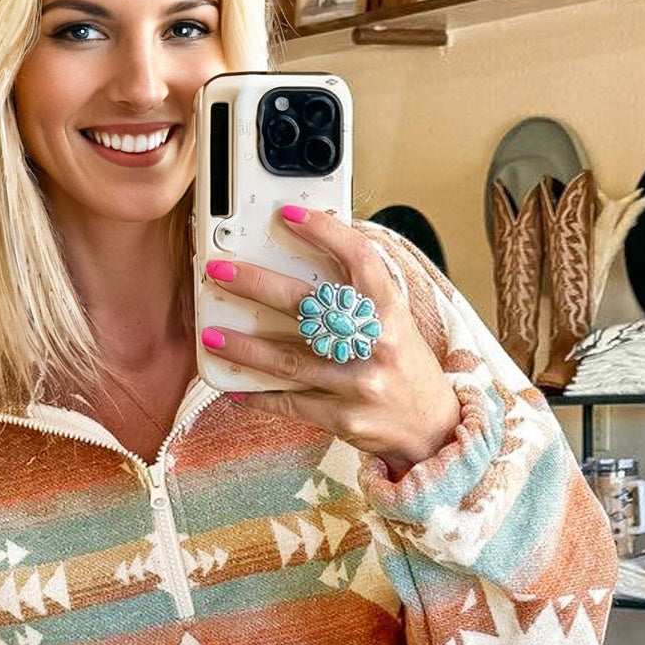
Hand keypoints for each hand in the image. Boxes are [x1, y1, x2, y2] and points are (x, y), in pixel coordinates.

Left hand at [201, 207, 460, 477]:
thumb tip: (316, 252)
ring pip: (290, 361)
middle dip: (257, 286)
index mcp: (391, 312)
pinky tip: (232, 384)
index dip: (325, 232)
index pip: (359, 259)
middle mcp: (376, 345)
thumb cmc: (405, 365)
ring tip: (211, 336)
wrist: (432, 428)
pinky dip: (258, 394)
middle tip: (219, 273)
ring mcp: (359, 385)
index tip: (289, 216)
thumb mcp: (395, 322)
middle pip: (308, 307)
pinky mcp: (344, 419)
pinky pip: (291, 403)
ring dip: (245, 348)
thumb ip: (362, 295)